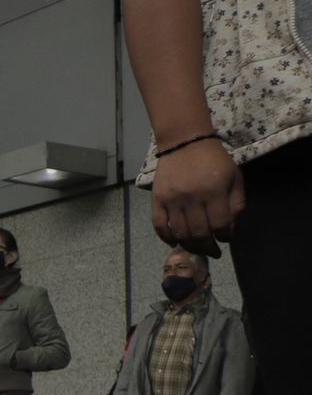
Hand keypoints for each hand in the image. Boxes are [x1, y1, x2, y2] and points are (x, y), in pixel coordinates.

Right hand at [151, 138, 243, 257]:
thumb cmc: (213, 160)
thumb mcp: (234, 177)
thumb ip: (236, 203)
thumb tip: (229, 228)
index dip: (225, 236)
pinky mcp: (158, 199)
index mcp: (214, 191)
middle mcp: (192, 197)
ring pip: (180, 232)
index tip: (226, 239)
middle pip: (199, 233)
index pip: (220, 224)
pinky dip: (166, 237)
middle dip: (208, 247)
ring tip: (197, 249)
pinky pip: (159, 224)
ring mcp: (172, 199)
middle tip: (213, 252)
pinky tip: (175, 242)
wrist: (184, 142)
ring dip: (190, 245)